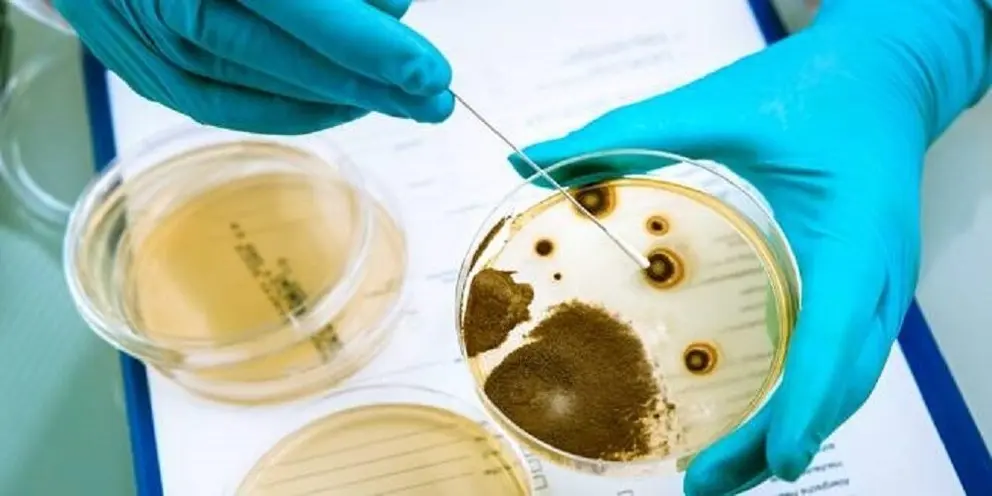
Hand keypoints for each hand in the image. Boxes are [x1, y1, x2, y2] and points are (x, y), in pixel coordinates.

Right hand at [54, 0, 452, 133]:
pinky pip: (231, 107)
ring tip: (400, 100)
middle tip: (433, 98)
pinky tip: (343, 105)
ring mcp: (154, 46)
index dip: (366, 44)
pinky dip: (294, 110)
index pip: (298, 6)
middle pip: (287, 57)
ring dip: (342, 99)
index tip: (427, 69)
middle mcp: (171, 4)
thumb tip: (393, 4)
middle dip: (371, 83)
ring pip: (263, 88)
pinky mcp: (152, 77)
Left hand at [511, 22, 936, 495]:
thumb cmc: (814, 86)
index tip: (777, 460)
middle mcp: (880, 272)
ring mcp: (882, 284)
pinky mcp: (868, 285)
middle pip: (844, 380)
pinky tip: (762, 417)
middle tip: (709, 484)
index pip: (839, 337)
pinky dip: (807, 397)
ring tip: (727, 471)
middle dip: (784, 441)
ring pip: (851, 378)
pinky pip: (846, 356)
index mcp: (854, 235)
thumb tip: (531, 159)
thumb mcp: (716, 107)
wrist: (886, 73)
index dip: (806, 404)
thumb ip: (624, 133)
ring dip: (796, 429)